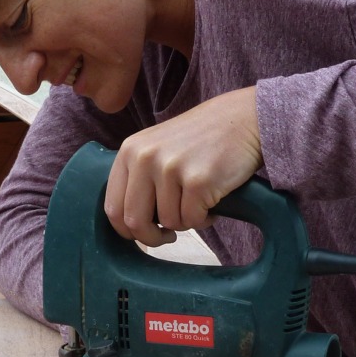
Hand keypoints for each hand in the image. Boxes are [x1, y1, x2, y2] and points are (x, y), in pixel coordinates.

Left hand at [105, 86, 262, 246]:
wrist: (243, 119)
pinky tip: (212, 202)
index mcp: (129, 151)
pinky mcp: (198, 181)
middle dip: (151, 237)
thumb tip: (128, 223)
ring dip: (185, 222)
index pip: (113, 206)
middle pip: (135, 221)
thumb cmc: (200, 139)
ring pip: (168, 222)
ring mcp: (171, 168)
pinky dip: (204, 219)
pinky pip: (193, 220)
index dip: (126, 230)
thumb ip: (138, 177)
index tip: (141, 233)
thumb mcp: (156, 147)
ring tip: (198, 203)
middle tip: (167, 236)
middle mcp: (145, 158)